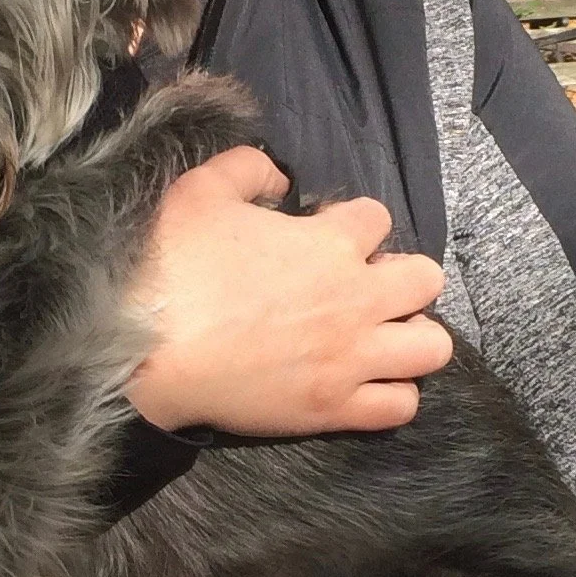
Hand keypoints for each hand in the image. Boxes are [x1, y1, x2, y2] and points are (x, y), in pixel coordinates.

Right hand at [125, 147, 450, 435]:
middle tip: (364, 288)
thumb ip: (247, 168)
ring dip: (412, 337)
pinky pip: (400, 406)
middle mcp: (356, 298)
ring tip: (379, 338)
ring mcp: (351, 357)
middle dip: (402, 278)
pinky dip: (393, 394)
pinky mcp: (336, 408)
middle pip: (426, 279)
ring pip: (432, 347)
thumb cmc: (171, 264)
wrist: (143, 347)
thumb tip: (276, 173)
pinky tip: (366, 383)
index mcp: (330, 242)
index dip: (354, 224)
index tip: (327, 237)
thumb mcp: (201, 189)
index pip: (378, 217)